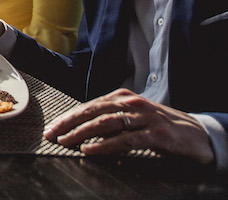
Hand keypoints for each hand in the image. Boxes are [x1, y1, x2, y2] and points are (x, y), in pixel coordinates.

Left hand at [44, 88, 214, 164]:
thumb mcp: (132, 119)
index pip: (88, 106)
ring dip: (81, 133)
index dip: (68, 117)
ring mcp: (143, 117)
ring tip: (65, 141)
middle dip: (68, 123)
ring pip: (105, 123)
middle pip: (92, 111)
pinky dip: (104, 145)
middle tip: (51, 134)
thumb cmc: (159, 126)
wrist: (196, 135)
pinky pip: (124, 139)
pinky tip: (90, 150)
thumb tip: (81, 132)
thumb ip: (110, 122)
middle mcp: (130, 103)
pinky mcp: (154, 134)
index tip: (52, 127)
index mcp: (121, 97)